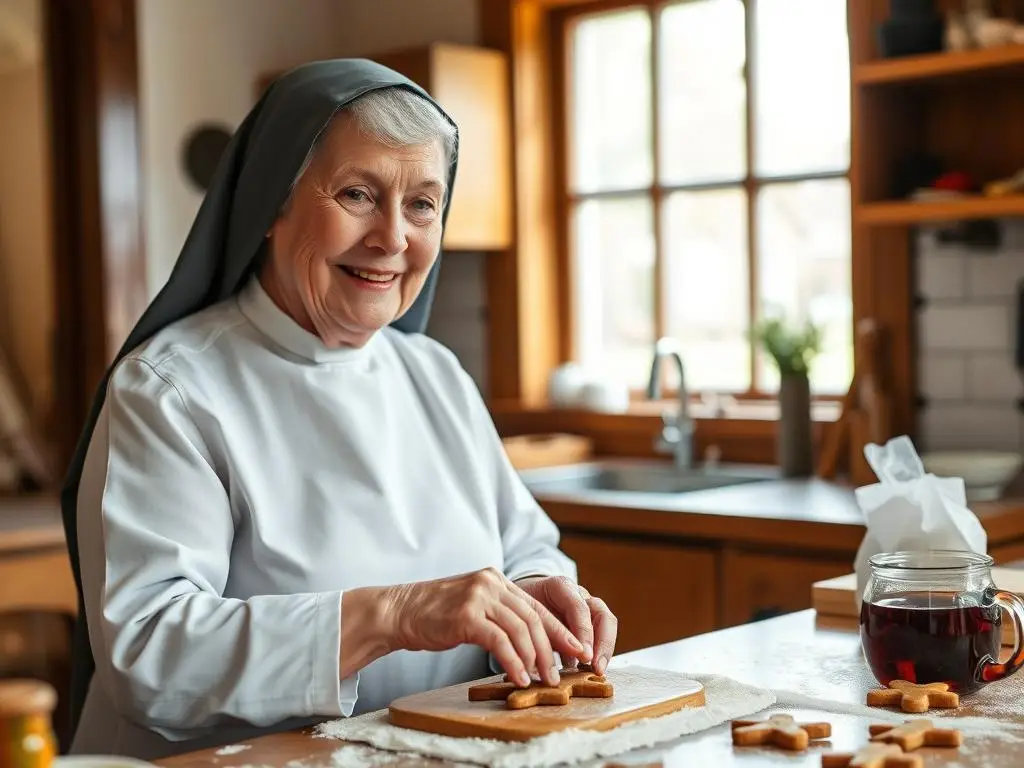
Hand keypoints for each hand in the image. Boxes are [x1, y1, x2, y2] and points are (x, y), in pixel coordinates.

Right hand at [380, 567, 588, 686]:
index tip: (575, 649)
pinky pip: (500, 641)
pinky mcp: (467, 616)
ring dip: (535, 659)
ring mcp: (479, 597)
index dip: (558, 630)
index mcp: (496, 580)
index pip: (535, 606)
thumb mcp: (472, 606)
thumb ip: (498, 614)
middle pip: (533, 618)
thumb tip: (529, 641)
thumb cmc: (434, 615)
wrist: (399, 612)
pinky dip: (513, 661)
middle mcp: (491, 583)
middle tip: (562, 672)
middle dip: (553, 647)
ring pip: (521, 630)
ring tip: (542, 680)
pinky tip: (519, 677)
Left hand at [514, 576, 617, 674]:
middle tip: (597, 667)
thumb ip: (534, 634)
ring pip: (607, 625)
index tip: (585, 656)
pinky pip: (600, 637)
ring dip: (604, 650)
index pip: (579, 607)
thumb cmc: (521, 607)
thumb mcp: (522, 615)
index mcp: (560, 587)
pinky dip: (597, 654)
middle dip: (603, 643)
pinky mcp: (589, 624)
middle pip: (602, 614)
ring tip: (597, 671)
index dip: (584, 632)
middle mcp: (579, 595)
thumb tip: (539, 665)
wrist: (522, 601)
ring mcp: (587, 608)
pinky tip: (589, 672)